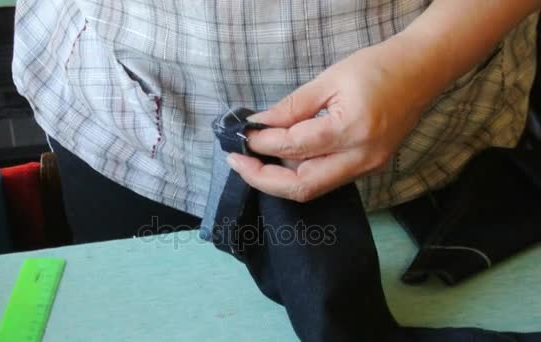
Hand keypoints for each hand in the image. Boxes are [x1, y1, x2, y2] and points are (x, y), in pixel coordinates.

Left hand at [226, 38, 430, 201]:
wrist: (422, 71)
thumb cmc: (376, 67)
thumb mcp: (329, 79)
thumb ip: (291, 107)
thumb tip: (259, 124)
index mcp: (351, 129)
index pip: (294, 147)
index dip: (262, 143)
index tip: (241, 136)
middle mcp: (361, 158)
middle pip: (302, 186)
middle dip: (263, 179)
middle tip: (237, 162)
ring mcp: (368, 167)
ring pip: (313, 188)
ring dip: (279, 179)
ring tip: (254, 162)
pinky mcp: (368, 168)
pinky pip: (326, 180)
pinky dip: (300, 173)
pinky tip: (282, 160)